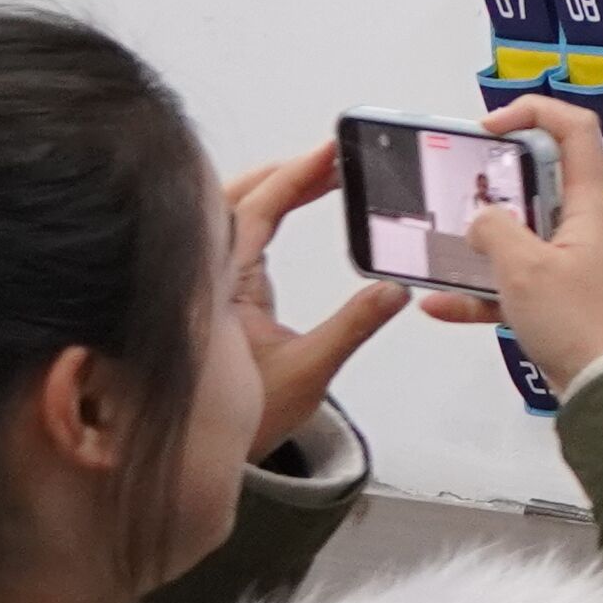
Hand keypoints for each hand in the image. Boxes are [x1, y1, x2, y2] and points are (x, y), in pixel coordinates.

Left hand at [215, 138, 401, 457]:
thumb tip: (393, 290)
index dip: (294, 176)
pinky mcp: (223, 287)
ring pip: (233, 210)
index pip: (256, 210)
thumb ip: (351, 326)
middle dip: (287, 171)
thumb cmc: (247, 414)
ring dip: (276, 186)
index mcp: (221, 285)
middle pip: (238, 197)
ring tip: (323, 172)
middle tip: (336, 158)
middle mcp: (210, 274)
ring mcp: (213, 278)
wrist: (209, 450)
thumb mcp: (307, 370)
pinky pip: (239, 230)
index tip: (330, 153)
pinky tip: (296, 202)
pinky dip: (269, 207)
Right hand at [465, 96, 602, 393]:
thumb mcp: (523, 269)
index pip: (575, 129)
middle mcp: (585, 226)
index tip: (489, 130)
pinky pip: (513, 283)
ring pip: (520, 234)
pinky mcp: (559, 298)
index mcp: (589, 205)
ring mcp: (573, 262)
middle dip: (493, 183)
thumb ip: (493, 231)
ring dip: (481, 240)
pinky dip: (479, 291)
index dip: (532, 113)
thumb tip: (480, 220)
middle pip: (539, 180)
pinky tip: (439, 302)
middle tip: (459, 190)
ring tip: (443, 244)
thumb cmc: (578, 324)